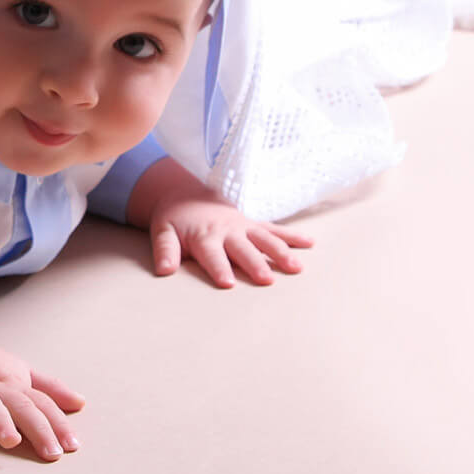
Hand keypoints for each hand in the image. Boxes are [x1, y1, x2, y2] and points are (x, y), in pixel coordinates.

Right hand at [0, 331, 84, 461]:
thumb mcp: (19, 373)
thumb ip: (48, 389)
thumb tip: (80, 402)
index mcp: (18, 384)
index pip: (42, 404)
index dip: (58, 423)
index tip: (72, 445)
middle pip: (23, 406)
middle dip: (39, 429)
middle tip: (53, 452)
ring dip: (0, 420)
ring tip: (10, 439)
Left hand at [151, 196, 313, 288]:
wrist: (186, 191)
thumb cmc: (175, 218)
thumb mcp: (162, 231)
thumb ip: (164, 250)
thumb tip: (164, 270)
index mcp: (204, 236)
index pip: (212, 255)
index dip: (219, 268)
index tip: (228, 283)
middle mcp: (226, 231)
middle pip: (242, 249)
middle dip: (254, 264)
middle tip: (266, 279)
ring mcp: (243, 226)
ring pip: (264, 239)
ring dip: (280, 252)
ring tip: (295, 267)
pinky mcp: (253, 223)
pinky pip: (275, 229)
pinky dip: (292, 236)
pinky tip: (310, 244)